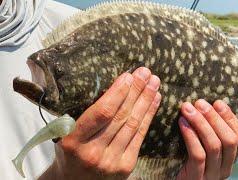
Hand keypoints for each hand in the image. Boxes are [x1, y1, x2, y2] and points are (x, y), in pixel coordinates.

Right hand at [39, 67, 160, 179]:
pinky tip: (155, 101)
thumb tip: (115, 86)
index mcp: (73, 141)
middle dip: (136, 91)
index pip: (101, 113)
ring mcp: (111, 162)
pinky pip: (140, 136)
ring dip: (146, 101)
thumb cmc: (70, 151)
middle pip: (121, 116)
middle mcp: (93, 153)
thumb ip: (87, 115)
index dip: (117, 93)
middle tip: (146, 72)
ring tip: (154, 83)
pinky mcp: (125, 167)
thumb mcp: (68, 132)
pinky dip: (149, 116)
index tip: (128, 76)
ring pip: (133, 124)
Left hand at [177, 99, 237, 179]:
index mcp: (229, 159)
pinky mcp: (196, 178)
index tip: (218, 102)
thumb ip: (208, 132)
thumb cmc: (185, 162)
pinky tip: (182, 123)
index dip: (231, 117)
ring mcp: (212, 175)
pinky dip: (191, 136)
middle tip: (199, 102)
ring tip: (187, 109)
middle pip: (229, 140)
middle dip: (215, 117)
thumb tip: (205, 105)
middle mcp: (225, 168)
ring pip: (214, 146)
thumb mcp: (202, 147)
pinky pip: (198, 155)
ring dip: (201, 123)